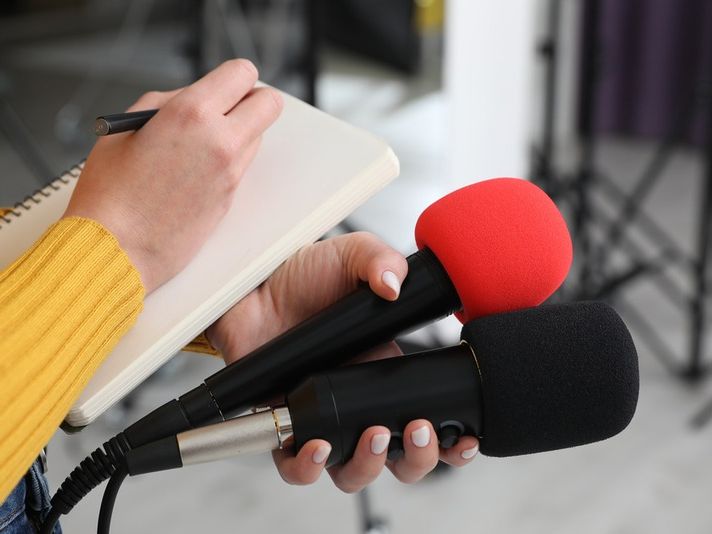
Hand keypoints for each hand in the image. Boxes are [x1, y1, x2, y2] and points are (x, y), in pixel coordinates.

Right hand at [63, 59, 282, 292]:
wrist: (116, 249)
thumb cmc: (110, 192)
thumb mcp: (127, 126)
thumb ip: (169, 102)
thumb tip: (197, 97)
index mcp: (192, 113)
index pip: (243, 73)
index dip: (235, 77)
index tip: (225, 85)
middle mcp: (221, 140)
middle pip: (269, 104)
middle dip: (252, 101)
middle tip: (228, 109)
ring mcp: (231, 173)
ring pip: (258, 137)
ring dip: (239, 133)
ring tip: (200, 146)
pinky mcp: (232, 199)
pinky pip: (242, 166)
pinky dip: (229, 161)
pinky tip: (196, 172)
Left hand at [206, 232, 479, 491]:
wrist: (255, 283)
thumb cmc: (305, 275)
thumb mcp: (351, 255)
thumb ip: (380, 260)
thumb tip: (396, 286)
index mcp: (385, 371)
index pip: (428, 417)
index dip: (451, 439)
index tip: (465, 438)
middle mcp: (356, 402)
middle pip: (398, 459)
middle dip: (418, 458)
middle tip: (418, 430)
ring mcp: (322, 417)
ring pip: (353, 472)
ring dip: (369, 466)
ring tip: (372, 436)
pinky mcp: (286, 424)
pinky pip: (294, 466)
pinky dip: (308, 468)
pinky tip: (317, 446)